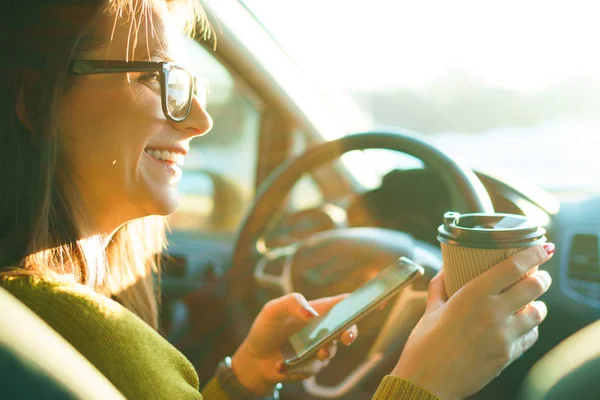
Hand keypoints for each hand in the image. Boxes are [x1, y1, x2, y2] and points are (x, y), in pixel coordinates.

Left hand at [231, 293, 357, 395]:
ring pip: (331, 350)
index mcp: (317, 310)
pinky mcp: (313, 366)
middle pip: (347, 328)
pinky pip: (312, 367)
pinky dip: (296, 366)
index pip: (344, 303)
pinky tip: (280, 364)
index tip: (378, 300)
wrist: (254, 359)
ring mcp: (320, 348)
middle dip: (351, 332)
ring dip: (321, 352)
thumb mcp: (273, 310)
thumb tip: (313, 313)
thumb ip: (292, 303)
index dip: (362, 300)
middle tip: (346, 337)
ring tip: (307, 353)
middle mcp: (323, 329)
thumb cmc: (265, 329)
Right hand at [391, 243, 553, 399]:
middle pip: (533, 287)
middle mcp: (493, 312)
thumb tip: (445, 271)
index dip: (533, 254)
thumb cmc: (424, 345)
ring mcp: (504, 336)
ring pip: (538, 313)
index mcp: (473, 295)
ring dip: (538, 305)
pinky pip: (530, 337)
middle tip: (539, 275)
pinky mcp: (508, 356)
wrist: (427, 381)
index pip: (514, 267)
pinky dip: (530, 329)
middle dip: (542, 278)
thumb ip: (439, 287)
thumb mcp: (430, 310)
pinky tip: (521, 326)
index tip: (542, 248)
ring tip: (532, 303)